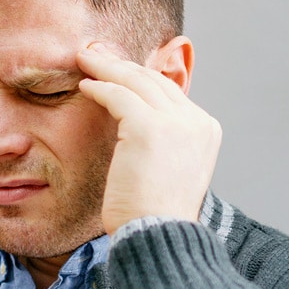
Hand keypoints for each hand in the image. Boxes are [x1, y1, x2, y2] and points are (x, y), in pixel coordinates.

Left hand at [76, 44, 221, 235]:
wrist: (157, 235)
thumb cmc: (153, 213)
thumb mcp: (167, 170)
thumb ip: (161, 142)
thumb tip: (134, 128)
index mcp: (205, 129)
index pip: (168, 91)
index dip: (139, 76)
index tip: (115, 67)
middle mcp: (196, 121)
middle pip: (153, 79)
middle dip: (122, 63)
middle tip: (96, 52)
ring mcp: (175, 122)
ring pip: (135, 80)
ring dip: (106, 66)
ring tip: (84, 58)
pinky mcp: (148, 127)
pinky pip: (118, 95)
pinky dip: (100, 87)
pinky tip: (84, 85)